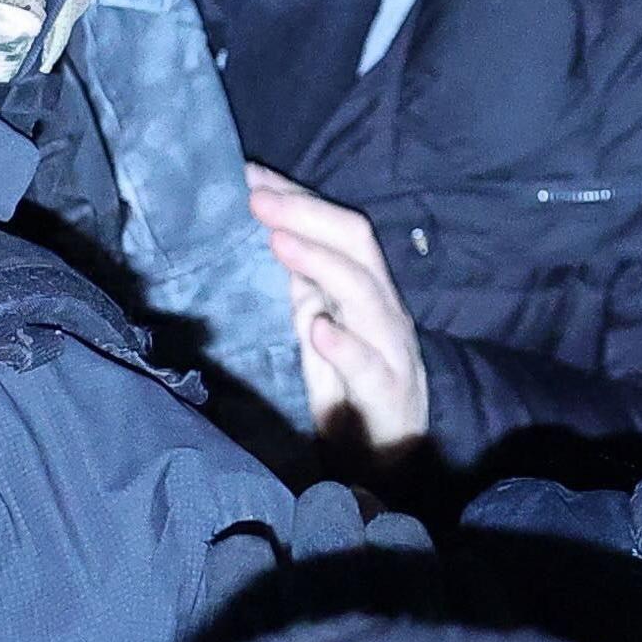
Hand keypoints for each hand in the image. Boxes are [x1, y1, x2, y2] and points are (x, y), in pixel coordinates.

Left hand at [245, 164, 426, 451]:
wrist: (390, 466)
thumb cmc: (351, 394)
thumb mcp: (322, 330)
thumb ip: (306, 285)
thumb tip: (277, 231)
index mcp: (368, 291)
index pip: (341, 229)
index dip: (299, 199)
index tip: (252, 175)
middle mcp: (384, 312)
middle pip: (358, 246)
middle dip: (307, 215)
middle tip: (257, 198)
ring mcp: (390, 352)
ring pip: (366, 295)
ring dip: (321, 262)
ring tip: (278, 241)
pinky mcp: (387, 397)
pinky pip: (369, 367)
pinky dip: (344, 346)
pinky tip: (318, 330)